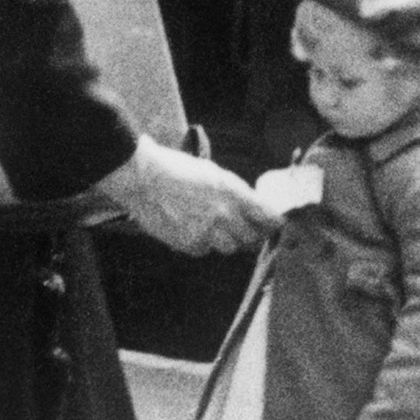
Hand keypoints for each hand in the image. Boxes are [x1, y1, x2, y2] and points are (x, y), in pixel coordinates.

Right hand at [98, 138, 279, 255]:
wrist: (143, 179)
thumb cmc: (177, 169)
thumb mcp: (214, 173)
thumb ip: (237, 192)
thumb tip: (255, 206)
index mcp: (233, 192)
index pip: (267, 217)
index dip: (274, 223)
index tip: (276, 225)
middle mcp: (223, 215)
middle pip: (252, 238)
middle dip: (252, 234)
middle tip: (246, 228)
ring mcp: (206, 232)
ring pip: (230, 248)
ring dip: (228, 240)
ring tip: (214, 226)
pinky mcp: (189, 244)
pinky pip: (205, 251)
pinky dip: (203, 244)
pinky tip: (192, 228)